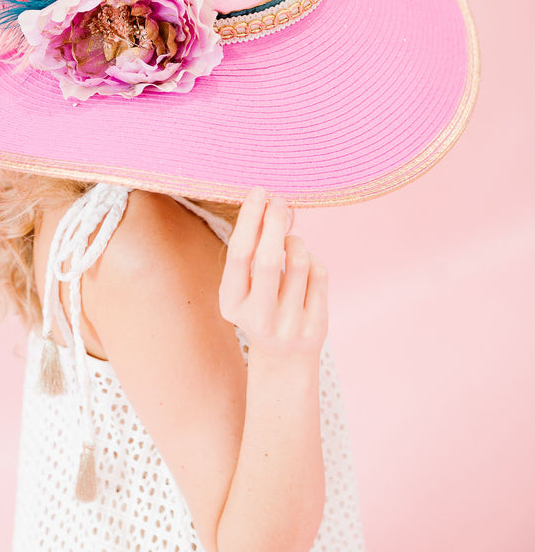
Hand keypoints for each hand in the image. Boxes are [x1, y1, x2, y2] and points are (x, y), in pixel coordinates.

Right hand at [219, 188, 327, 358]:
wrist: (283, 359)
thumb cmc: (260, 307)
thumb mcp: (243, 287)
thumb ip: (249, 254)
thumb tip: (263, 203)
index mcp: (232, 303)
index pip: (240, 254)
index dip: (249, 219)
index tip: (259, 192)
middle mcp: (258, 317)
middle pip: (268, 257)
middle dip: (274, 221)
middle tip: (278, 200)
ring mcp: (289, 324)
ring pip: (299, 261)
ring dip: (295, 240)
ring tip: (290, 241)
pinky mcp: (316, 326)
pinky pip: (319, 273)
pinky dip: (312, 259)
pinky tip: (304, 266)